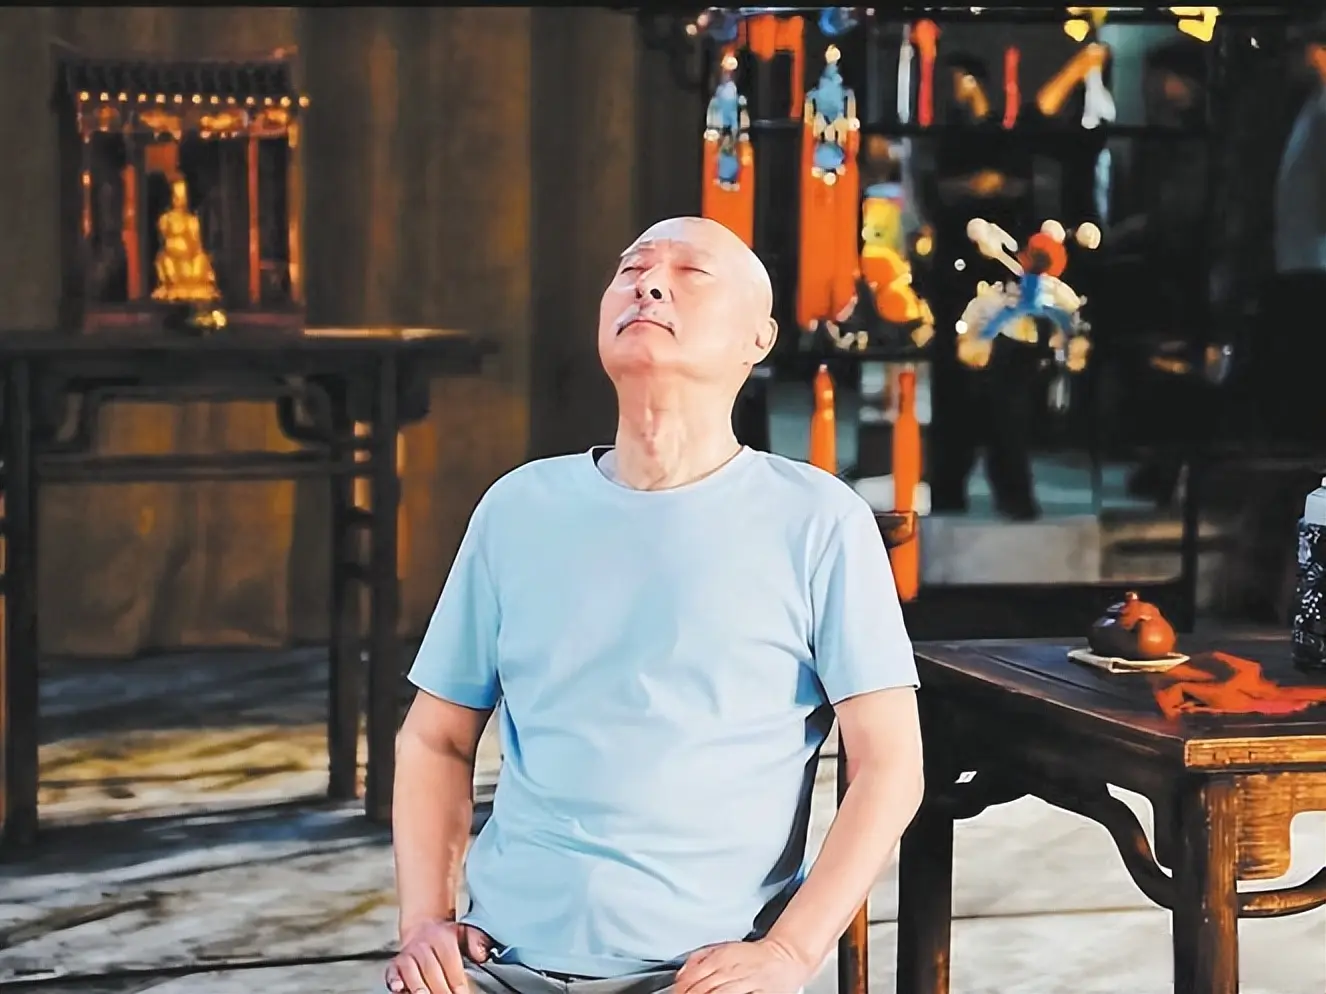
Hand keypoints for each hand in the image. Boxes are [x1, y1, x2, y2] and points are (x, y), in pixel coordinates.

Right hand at [386, 919, 493, 993]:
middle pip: (432, 972)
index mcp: (443, 939)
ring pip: (412, 974)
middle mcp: (423, 946)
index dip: (458, 983)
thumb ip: (476, 942)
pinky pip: (392, 972)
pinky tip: (400, 989)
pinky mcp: (395, 964)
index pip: (451, 964)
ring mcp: (408, 955)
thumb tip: (482, 954)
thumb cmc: (445, 937)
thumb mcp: (465, 933)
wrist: (423, 926)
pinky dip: (394, 981)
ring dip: (420, 989)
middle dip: (440, 991)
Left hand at [673, 937, 815, 993]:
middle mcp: (734, 969)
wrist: (784, 957)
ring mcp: (748, 983)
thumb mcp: (723, 948)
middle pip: (704, 988)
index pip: (694, 975)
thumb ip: (700, 958)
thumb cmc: (752, 956)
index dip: (682, 988)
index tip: (677, 993)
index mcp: (722, 957)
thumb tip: (681, 973)